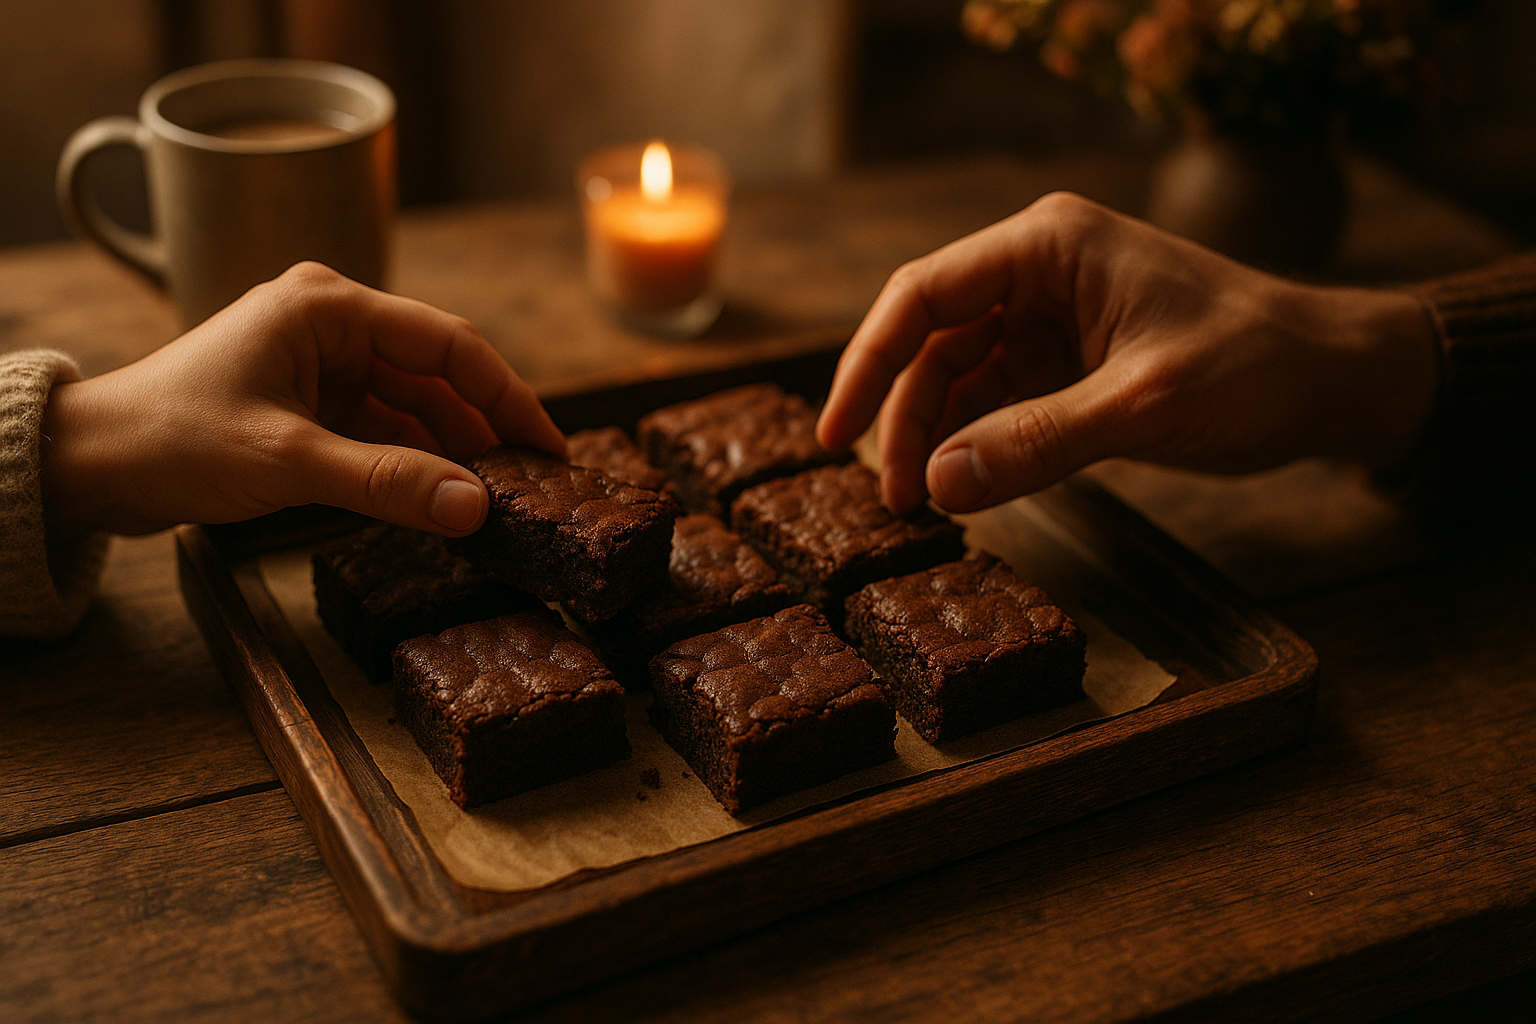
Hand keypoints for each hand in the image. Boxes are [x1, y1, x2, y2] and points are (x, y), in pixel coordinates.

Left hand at [41, 262, 565, 537]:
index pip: (448, 343)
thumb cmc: (172, 439)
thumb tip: (477, 508)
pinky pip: (381, 428)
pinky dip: (411, 461)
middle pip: (436, 375)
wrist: (89, 465)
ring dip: (449, 450)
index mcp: (328, 306)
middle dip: (482, 429)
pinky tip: (440, 496)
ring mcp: (319, 363)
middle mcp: (331, 323)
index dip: (507, 397)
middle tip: (531, 485)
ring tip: (493, 499)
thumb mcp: (291, 462)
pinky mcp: (308, 401)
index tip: (548, 448)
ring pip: (412, 406)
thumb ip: (390, 483)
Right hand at [816, 192, 1439, 513]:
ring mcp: (1051, 317)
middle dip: (905, 418)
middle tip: (895, 498)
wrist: (1334, 382)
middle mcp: (1038, 272)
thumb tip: (938, 485)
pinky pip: (997, 402)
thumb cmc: (1256, 365)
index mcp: (1049, 246)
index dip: (867, 363)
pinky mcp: (1067, 362)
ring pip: (957, 377)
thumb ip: (1036, 442)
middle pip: (931, 342)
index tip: (834, 435)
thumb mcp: (1142, 406)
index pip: (923, 295)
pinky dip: (976, 444)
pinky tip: (964, 488)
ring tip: (924, 505)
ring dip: (936, 438)